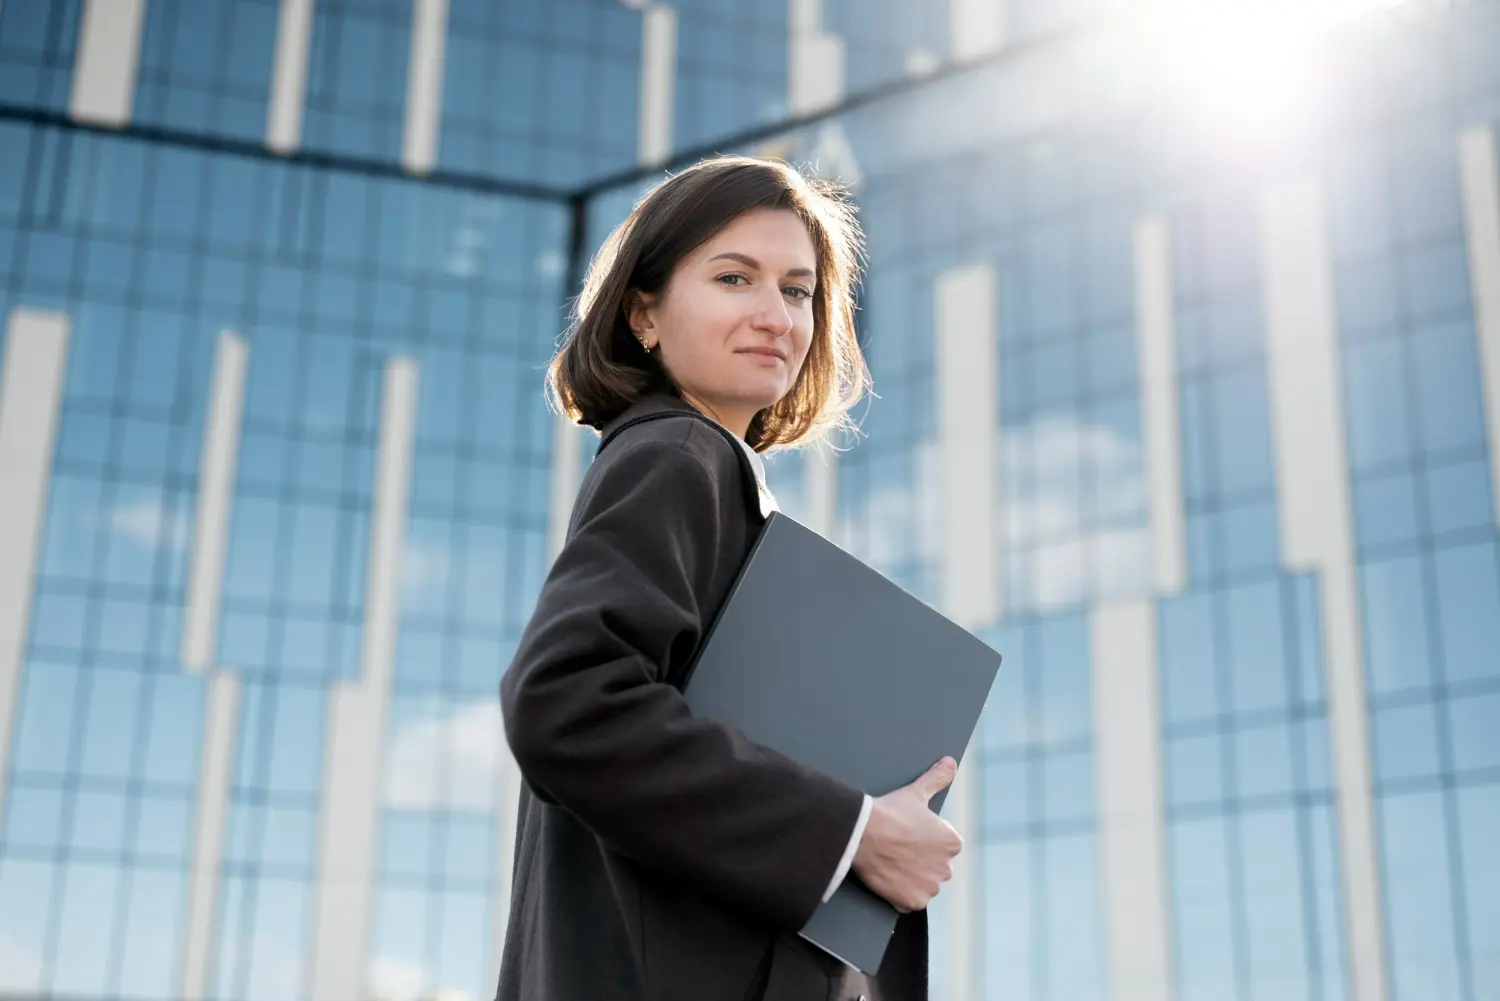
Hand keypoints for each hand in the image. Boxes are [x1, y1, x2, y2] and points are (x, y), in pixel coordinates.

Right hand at [850, 757, 963, 912]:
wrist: (862, 834)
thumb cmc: (890, 812)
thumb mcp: (915, 793)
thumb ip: (936, 779)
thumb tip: (949, 762)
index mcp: (953, 843)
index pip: (944, 846)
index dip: (924, 840)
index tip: (908, 835)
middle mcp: (946, 868)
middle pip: (934, 867)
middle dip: (920, 861)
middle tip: (898, 849)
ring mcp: (929, 887)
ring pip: (923, 885)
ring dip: (912, 879)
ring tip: (892, 863)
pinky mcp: (912, 903)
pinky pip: (909, 902)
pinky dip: (900, 895)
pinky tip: (889, 879)